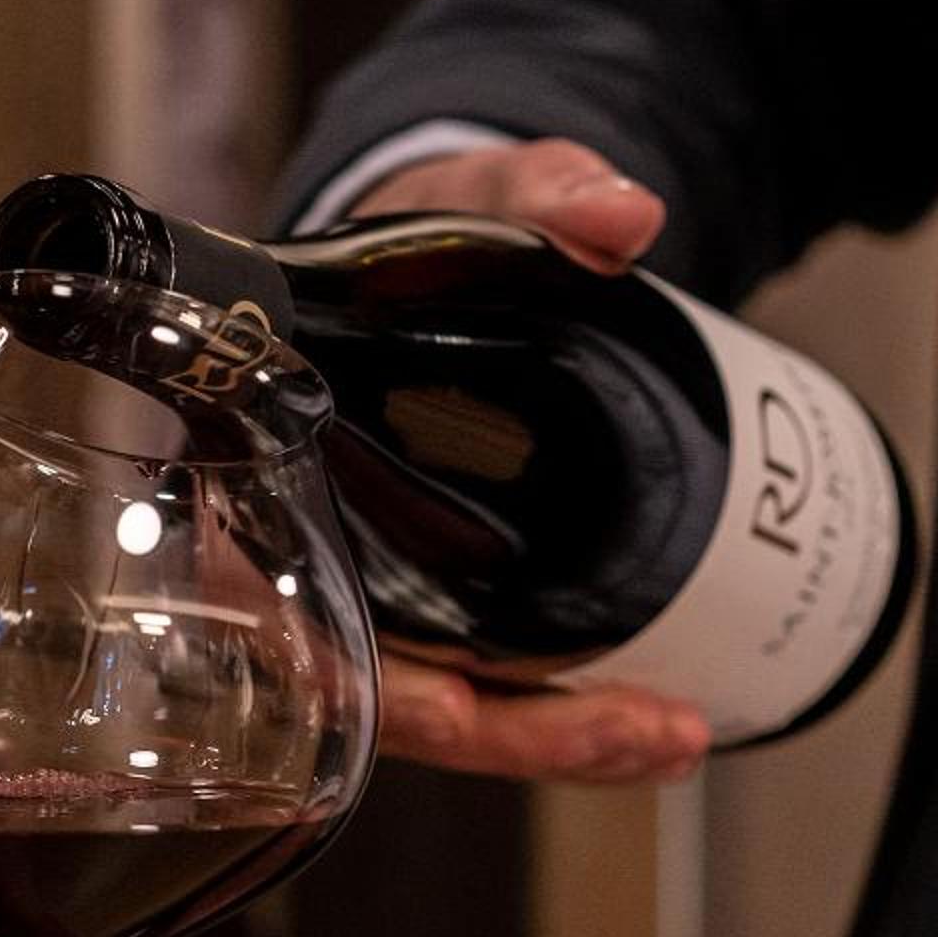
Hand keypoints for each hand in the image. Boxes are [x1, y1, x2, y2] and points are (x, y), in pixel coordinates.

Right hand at [353, 137, 710, 784]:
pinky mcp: (435, 607)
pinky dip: (565, 718)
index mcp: (260, 487)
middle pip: (393, 704)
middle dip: (523, 737)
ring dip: (562, 746)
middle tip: (650, 730)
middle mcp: (304, 568)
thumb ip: (534, 190)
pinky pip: (486, 690)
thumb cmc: (393, 252)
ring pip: (450, 715)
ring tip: (677, 738)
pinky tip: (658, 725)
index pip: (294, 625)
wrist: (402, 266)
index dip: (375, 687)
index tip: (460, 708)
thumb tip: (623, 215)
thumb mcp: (460, 206)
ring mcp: (373, 599)